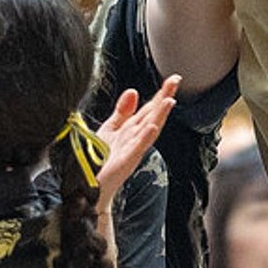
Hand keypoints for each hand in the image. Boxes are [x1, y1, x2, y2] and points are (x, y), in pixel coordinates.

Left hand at [94, 77, 177, 199]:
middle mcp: (135, 138)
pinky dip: (145, 138)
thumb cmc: (101, 161)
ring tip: (169, 101)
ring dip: (159, 116)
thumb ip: (122, 111)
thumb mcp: (110, 129)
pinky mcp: (125, 162)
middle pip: (152, 115)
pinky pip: (137, 149)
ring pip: (149, 130)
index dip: (160, 93)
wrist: (91, 188)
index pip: (149, 108)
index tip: (172, 79)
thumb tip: (133, 90)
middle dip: (164, 98)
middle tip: (175, 81)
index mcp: (131, 129)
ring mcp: (132, 150)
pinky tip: (153, 128)